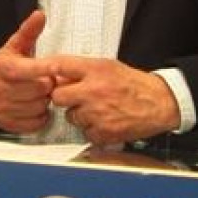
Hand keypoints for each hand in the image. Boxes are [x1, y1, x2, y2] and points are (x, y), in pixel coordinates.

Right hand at [0, 10, 55, 133]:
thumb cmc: (3, 69)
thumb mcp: (14, 47)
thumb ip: (28, 31)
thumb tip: (39, 15)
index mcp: (3, 68)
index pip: (32, 70)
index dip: (47, 69)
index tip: (53, 68)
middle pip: (40, 90)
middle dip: (47, 85)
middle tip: (45, 81)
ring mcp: (3, 109)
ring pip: (39, 107)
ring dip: (43, 101)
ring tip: (38, 94)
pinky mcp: (8, 124)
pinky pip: (35, 123)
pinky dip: (39, 116)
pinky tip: (34, 106)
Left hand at [49, 57, 180, 144]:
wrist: (160, 103)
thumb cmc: (135, 85)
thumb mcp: (109, 66)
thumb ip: (84, 70)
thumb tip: (59, 74)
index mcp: (96, 70)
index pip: (61, 65)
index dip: (46, 68)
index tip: (37, 71)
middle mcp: (94, 90)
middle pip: (58, 96)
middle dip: (64, 98)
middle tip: (77, 97)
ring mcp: (98, 113)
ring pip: (71, 117)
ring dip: (80, 115)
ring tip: (98, 109)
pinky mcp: (103, 132)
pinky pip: (85, 132)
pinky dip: (92, 130)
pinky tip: (105, 121)